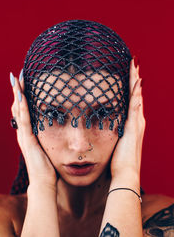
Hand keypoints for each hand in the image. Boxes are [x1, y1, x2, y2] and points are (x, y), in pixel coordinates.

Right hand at [10, 71, 56, 189]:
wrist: (44, 181)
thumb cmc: (48, 164)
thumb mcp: (48, 145)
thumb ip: (48, 135)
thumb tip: (58, 126)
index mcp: (28, 132)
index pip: (23, 109)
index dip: (22, 95)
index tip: (24, 81)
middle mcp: (23, 132)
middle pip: (17, 106)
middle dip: (18, 90)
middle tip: (17, 75)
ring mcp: (24, 135)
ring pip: (18, 110)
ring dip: (17, 94)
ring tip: (16, 79)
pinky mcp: (28, 140)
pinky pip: (24, 120)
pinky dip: (22, 107)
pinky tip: (21, 96)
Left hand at [110, 58, 145, 179]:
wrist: (125, 174)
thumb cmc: (118, 161)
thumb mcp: (115, 144)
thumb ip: (110, 135)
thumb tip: (101, 130)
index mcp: (131, 125)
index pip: (131, 101)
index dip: (130, 88)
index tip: (127, 75)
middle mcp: (136, 121)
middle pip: (136, 95)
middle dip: (134, 79)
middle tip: (134, 64)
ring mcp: (136, 123)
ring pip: (137, 96)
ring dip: (136, 81)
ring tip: (135, 66)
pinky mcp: (134, 127)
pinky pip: (135, 106)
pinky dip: (136, 93)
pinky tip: (136, 81)